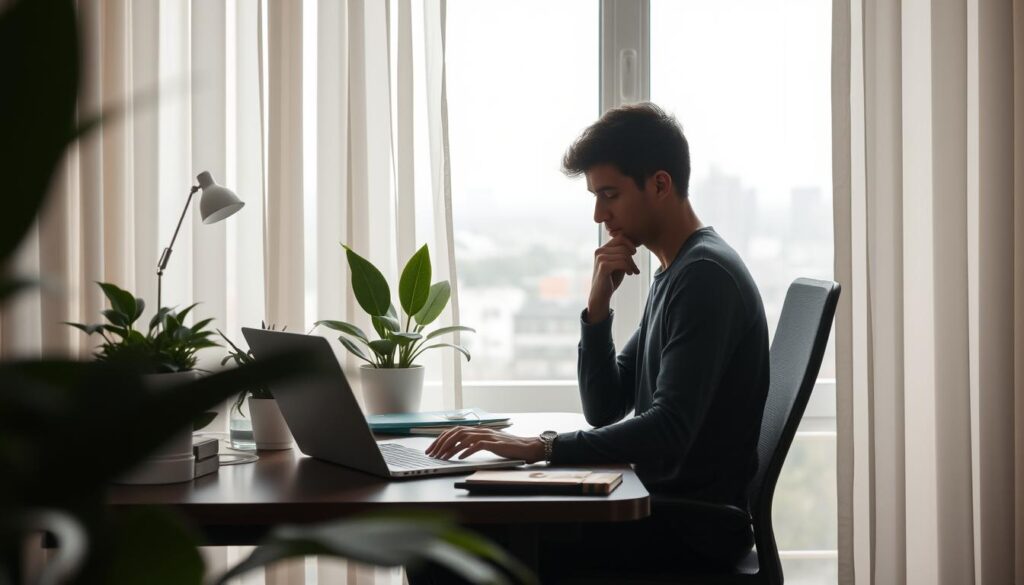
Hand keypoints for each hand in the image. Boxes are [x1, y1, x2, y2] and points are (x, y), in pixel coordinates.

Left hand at [425, 427, 544, 463]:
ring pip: (464, 438)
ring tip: (443, 457)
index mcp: (477, 430)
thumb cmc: (507, 447)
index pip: (454, 431)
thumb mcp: (487, 444)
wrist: (526, 447)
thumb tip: (457, 450)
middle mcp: (480, 430)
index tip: (432, 449)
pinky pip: (477, 445)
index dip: (440, 439)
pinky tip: (460, 458)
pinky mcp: (494, 443)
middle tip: (433, 454)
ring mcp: (487, 435)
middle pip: (455, 432)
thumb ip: (474, 444)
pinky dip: (467, 451)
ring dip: (451, 448)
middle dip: (441, 443)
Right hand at [588, 234, 638, 321]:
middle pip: (624, 246)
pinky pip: (622, 262)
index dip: (630, 244)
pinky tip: (630, 274)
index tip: (634, 254)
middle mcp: (600, 251)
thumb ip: (623, 254)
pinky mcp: (603, 266)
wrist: (601, 296)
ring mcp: (600, 258)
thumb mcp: (618, 263)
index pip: (620, 238)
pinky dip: (629, 268)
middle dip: (632, 257)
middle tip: (634, 268)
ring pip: (624, 254)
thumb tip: (634, 246)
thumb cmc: (610, 280)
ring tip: (632, 272)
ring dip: (632, 264)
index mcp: (602, 249)